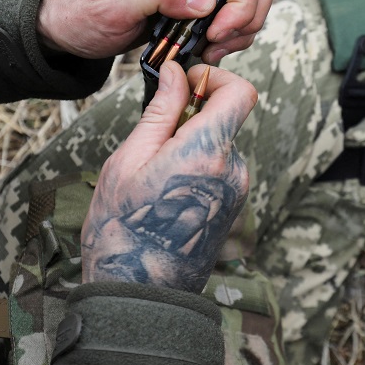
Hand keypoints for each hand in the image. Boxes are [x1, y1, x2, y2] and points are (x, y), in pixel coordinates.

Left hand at [37, 0, 278, 62]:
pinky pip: (239, 13)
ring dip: (244, 28)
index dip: (244, 1)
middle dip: (251, 14)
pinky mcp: (201, 1)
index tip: (217, 33)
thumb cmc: (83, 7)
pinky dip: (234, 35)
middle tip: (220, 42)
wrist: (69, 20)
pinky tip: (207, 49)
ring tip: (211, 49)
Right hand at [80, 62, 255, 292]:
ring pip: (219, 144)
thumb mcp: (128, 161)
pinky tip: (166, 191)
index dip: (217, 77)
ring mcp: (237, 190)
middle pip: (225, 117)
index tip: (188, 82)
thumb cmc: (123, 229)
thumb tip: (176, 73)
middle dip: (192, 115)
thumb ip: (160, 113)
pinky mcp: (234, 205)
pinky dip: (196, 166)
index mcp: (207, 153)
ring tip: (153, 174)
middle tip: (153, 137)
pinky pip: (219, 168)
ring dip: (190, 144)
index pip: (241, 92)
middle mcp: (232, 170)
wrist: (139, 291)